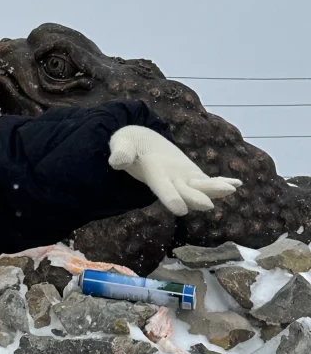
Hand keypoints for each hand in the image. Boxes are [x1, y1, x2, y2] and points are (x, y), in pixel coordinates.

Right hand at [109, 125, 241, 216]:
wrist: (140, 146)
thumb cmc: (128, 145)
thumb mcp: (121, 144)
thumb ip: (121, 152)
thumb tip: (116, 161)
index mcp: (153, 175)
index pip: (162, 189)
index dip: (170, 197)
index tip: (180, 210)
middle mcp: (170, 183)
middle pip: (185, 193)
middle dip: (196, 198)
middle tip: (209, 205)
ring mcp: (184, 180)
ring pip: (201, 188)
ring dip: (215, 190)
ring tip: (231, 188)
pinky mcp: (193, 175)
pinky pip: (209, 181)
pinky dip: (222, 182)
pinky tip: (237, 184)